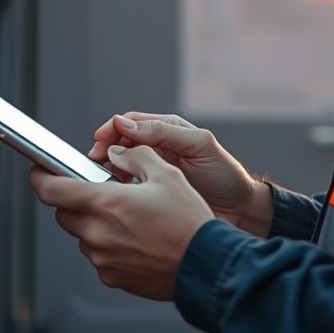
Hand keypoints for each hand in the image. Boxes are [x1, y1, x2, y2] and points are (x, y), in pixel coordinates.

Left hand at [29, 145, 213, 300]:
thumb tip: (116, 154)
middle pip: (64, 214)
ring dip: (95, 223)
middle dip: (75, 200)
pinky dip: (109, 245)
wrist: (204, 265)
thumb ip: (135, 156)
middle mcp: (97, 234)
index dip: (39, 178)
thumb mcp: (166, 174)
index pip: (51, 190)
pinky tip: (136, 239)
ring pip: (83, 235)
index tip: (38, 172)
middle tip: (101, 193)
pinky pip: (99, 256)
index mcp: (105, 203)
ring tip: (129, 218)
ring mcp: (102, 259)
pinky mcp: (112, 277)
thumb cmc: (188, 221)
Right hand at [90, 112, 273, 236]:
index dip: (112, 130)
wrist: (239, 210)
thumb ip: (165, 132)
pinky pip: (128, 185)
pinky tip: (114, 193)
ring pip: (121, 164)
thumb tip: (127, 123)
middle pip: (121, 142)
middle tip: (94, 162)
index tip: (98, 142)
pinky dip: (117, 187)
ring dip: (108, 168)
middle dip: (104, 149)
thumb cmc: (224, 175)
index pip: (131, 122)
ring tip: (102, 178)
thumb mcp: (199, 145)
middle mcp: (158, 148)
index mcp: (169, 131)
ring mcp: (154, 170)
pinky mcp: (153, 192)